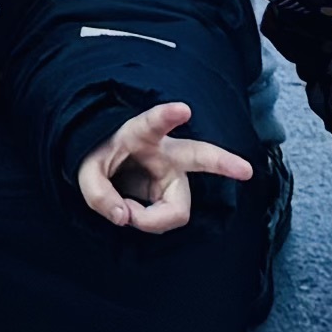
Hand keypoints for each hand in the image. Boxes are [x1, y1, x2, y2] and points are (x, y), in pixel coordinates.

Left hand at [75, 96, 265, 235]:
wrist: (105, 166)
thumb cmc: (99, 157)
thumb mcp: (86, 169)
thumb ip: (97, 192)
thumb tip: (123, 218)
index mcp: (140, 134)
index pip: (154, 122)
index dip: (168, 115)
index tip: (183, 109)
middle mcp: (165, 154)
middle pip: (198, 156)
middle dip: (223, 162)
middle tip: (246, 170)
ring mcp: (174, 176)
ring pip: (177, 208)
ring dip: (150, 219)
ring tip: (124, 211)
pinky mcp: (174, 196)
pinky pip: (165, 219)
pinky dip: (147, 222)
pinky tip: (132, 213)